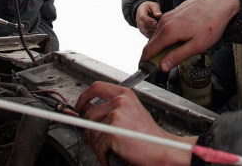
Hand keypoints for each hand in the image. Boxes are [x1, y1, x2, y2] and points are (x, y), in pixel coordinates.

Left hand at [76, 81, 195, 165]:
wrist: (163, 149)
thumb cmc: (148, 135)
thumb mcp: (132, 112)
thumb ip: (111, 108)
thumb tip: (87, 111)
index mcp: (124, 94)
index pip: (96, 87)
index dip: (83, 97)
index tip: (79, 106)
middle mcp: (120, 101)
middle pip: (89, 113)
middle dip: (91, 129)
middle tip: (102, 139)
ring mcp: (116, 116)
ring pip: (91, 131)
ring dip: (98, 143)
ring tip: (114, 146)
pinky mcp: (113, 132)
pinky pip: (98, 146)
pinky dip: (104, 154)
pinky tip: (116, 152)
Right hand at [135, 1, 162, 37]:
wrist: (144, 12)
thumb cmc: (150, 8)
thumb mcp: (153, 5)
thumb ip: (156, 9)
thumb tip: (159, 15)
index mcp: (140, 12)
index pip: (143, 17)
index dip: (149, 21)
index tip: (156, 22)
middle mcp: (139, 22)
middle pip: (145, 26)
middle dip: (154, 27)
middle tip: (162, 27)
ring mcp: (141, 28)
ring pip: (147, 32)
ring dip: (155, 31)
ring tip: (162, 29)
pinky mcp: (144, 33)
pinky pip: (149, 36)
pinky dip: (155, 35)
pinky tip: (161, 33)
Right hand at [142, 0, 239, 71]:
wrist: (219, 3)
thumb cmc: (211, 24)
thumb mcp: (197, 46)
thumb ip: (178, 56)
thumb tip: (163, 66)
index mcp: (168, 31)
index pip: (149, 50)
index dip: (147, 62)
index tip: (149, 70)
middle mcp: (165, 22)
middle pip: (152, 43)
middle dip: (156, 54)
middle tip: (168, 63)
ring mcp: (169, 15)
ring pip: (159, 34)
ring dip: (163, 45)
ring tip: (178, 50)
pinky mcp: (174, 12)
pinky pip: (165, 27)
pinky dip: (169, 35)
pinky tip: (182, 38)